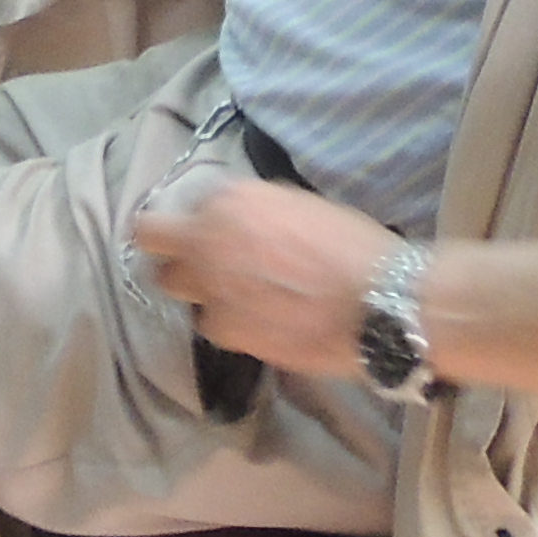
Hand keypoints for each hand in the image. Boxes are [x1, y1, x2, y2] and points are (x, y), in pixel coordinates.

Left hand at [128, 175, 399, 377]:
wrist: (381, 302)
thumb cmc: (350, 243)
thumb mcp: (295, 205)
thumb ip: (251, 212)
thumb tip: (234, 222)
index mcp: (226, 202)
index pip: (164, 215)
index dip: (180, 227)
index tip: (197, 235)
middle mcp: (206, 244)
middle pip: (157, 256)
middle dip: (177, 260)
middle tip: (206, 268)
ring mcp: (212, 293)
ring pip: (185, 297)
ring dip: (206, 296)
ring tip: (244, 301)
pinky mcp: (229, 335)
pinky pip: (214, 327)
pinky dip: (232, 325)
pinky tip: (264, 323)